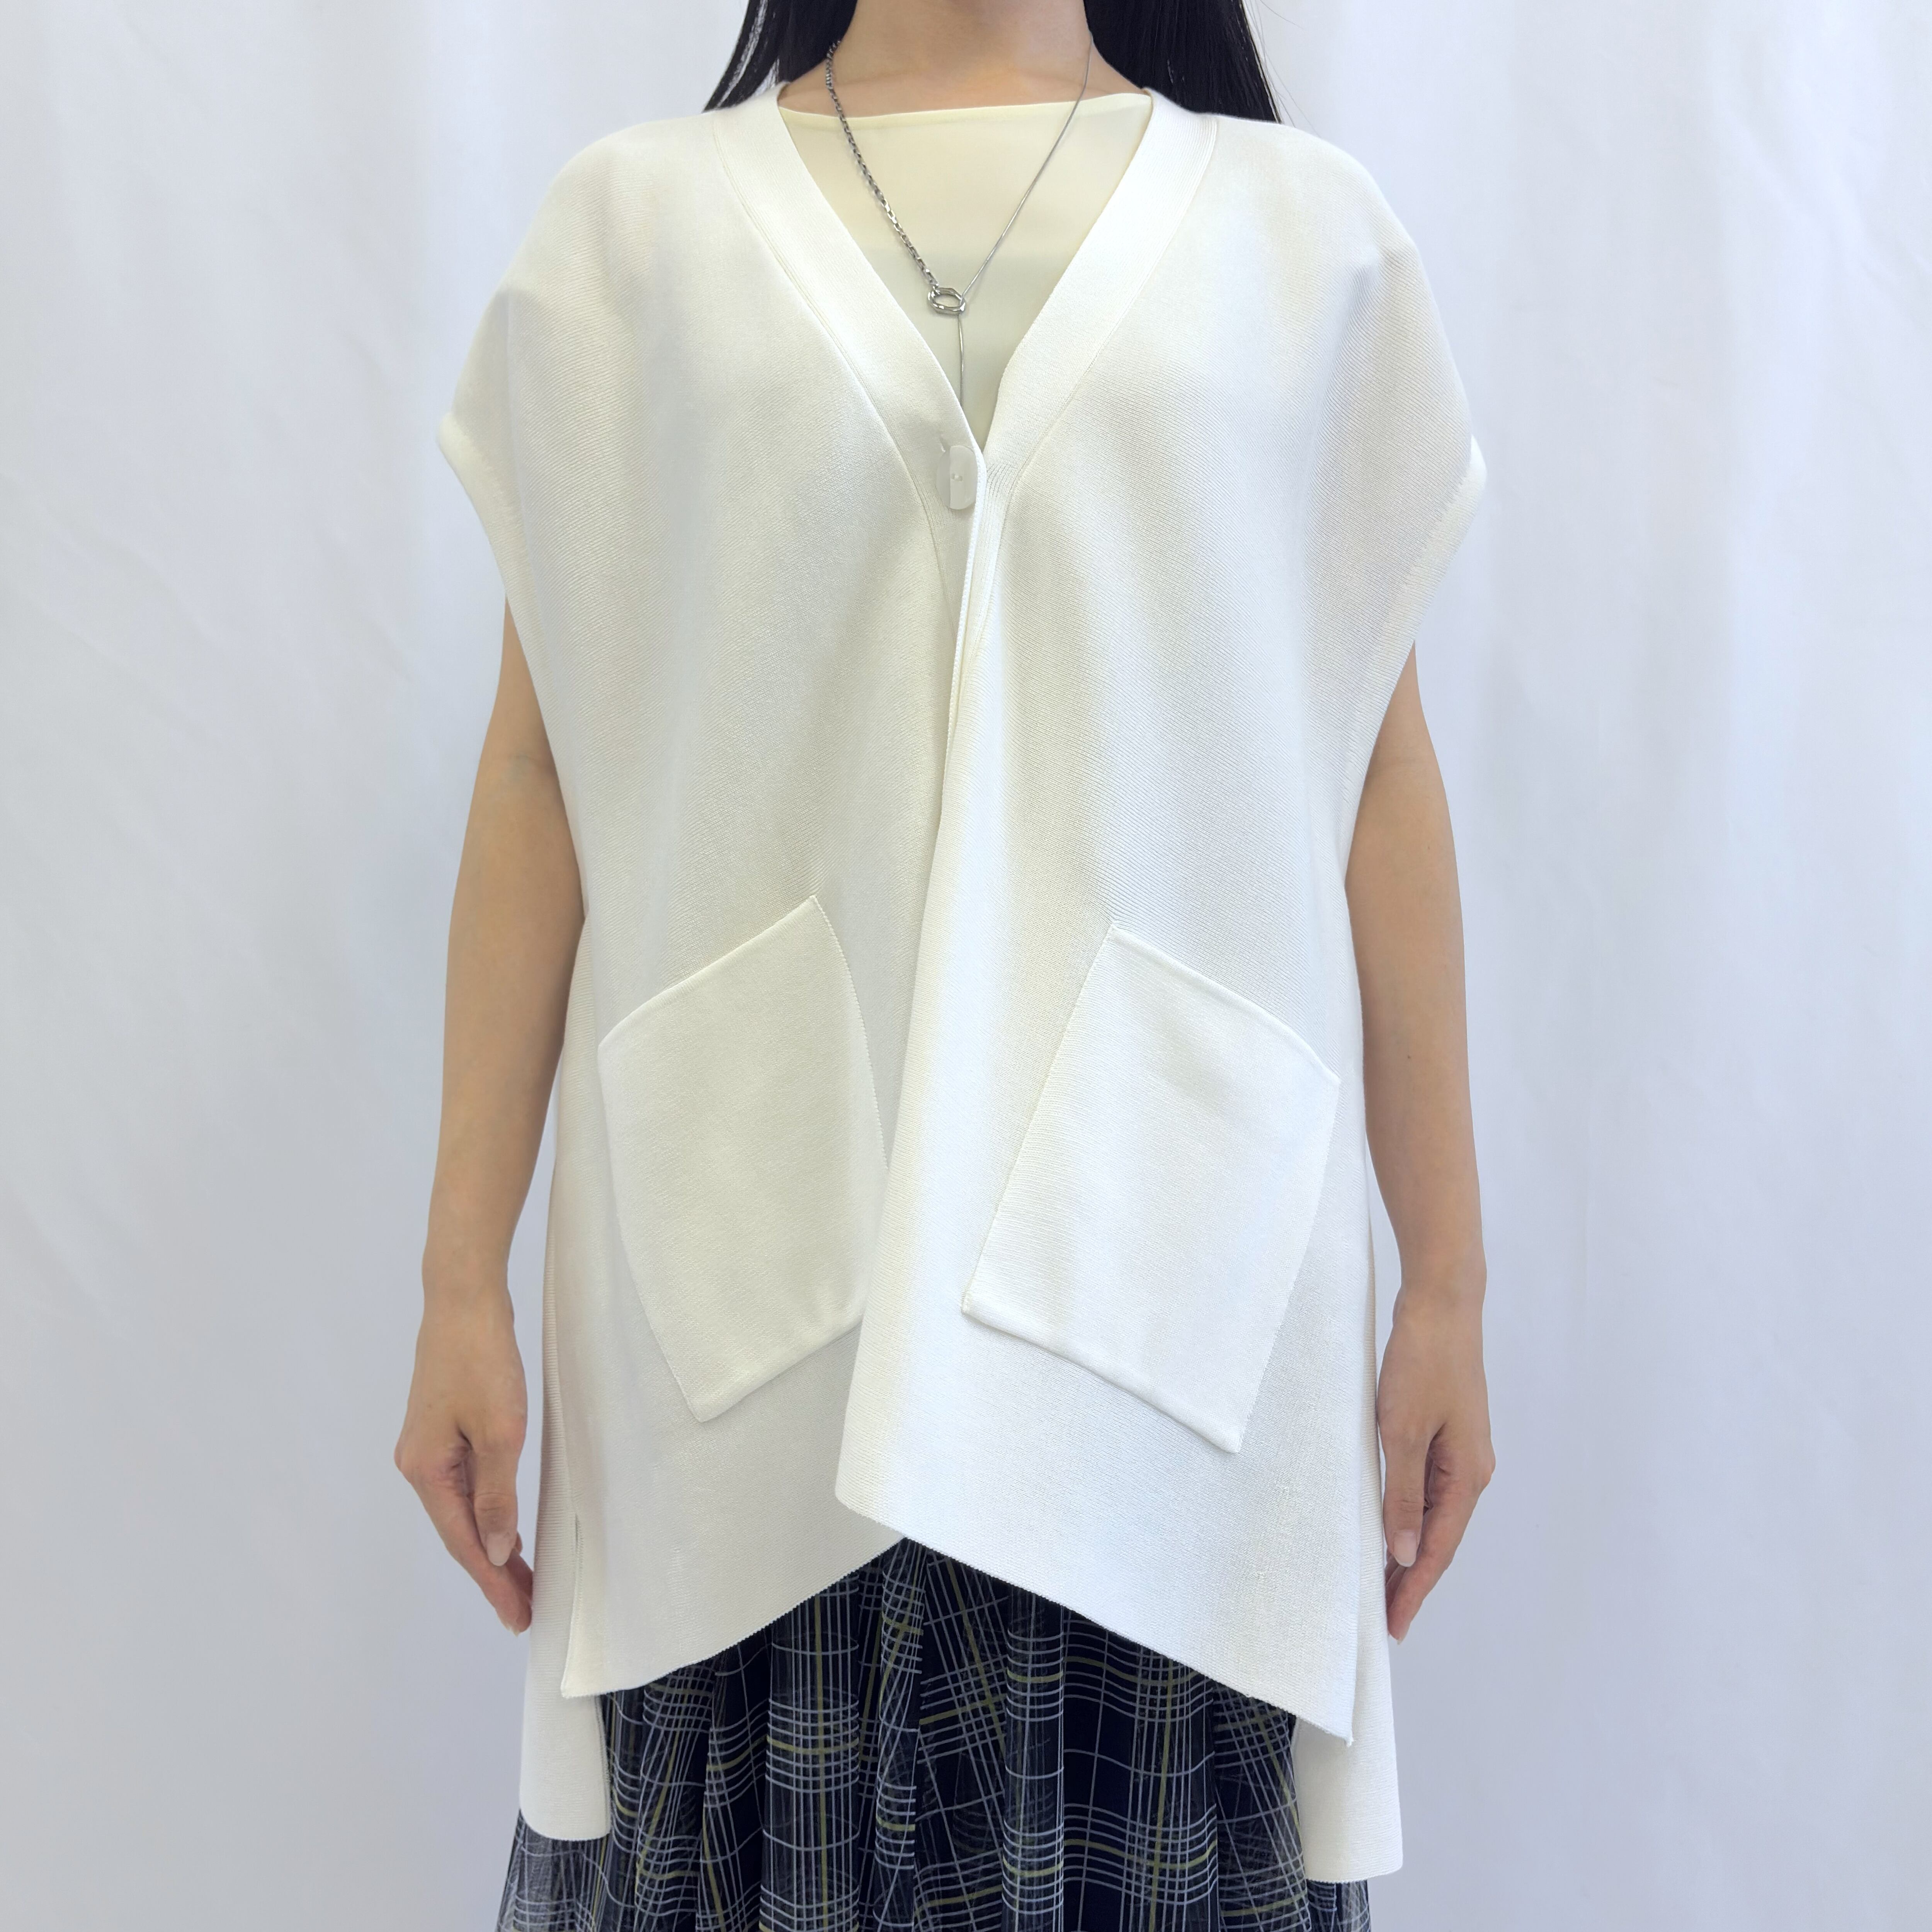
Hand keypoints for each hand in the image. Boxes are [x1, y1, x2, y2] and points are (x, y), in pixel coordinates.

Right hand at [394, 1282, 532, 1632]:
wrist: (463, 1299)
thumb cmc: (482, 1359)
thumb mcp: (499, 1431)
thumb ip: (496, 1494)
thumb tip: (494, 1551)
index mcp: (425, 1470)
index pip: (464, 1543)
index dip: (493, 1583)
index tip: (519, 1618)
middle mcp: (418, 1465)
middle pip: (460, 1533)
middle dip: (493, 1573)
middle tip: (526, 1610)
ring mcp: (427, 1448)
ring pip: (463, 1510)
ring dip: (492, 1545)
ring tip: (522, 1581)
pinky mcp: (442, 1429)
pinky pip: (466, 1485)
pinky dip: (487, 1511)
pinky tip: (505, 1529)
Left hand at [1376, 1281, 1494, 1641]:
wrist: (1441, 1302)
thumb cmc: (1423, 1359)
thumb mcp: (1402, 1430)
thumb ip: (1404, 1493)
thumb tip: (1407, 1553)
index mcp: (1467, 1475)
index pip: (1437, 1549)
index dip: (1414, 1590)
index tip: (1392, 1626)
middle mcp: (1470, 1469)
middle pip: (1439, 1538)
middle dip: (1412, 1580)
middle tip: (1382, 1618)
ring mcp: (1459, 1450)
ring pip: (1432, 1514)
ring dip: (1409, 1548)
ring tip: (1381, 1583)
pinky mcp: (1444, 1431)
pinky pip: (1425, 1486)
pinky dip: (1408, 1512)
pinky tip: (1390, 1525)